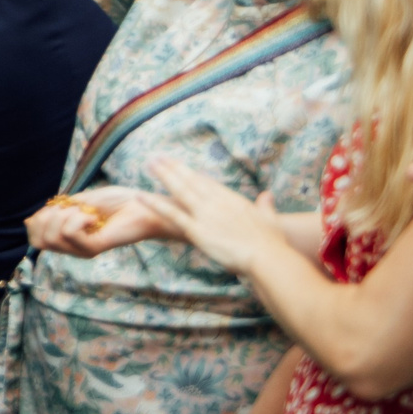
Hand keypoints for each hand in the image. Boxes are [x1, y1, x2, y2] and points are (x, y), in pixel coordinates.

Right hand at [27, 187, 177, 257]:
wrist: (143, 206)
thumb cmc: (117, 202)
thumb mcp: (79, 201)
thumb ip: (58, 210)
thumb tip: (31, 220)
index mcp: (68, 238)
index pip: (35, 239)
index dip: (37, 221)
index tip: (55, 207)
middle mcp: (73, 248)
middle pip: (39, 241)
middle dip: (46, 218)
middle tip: (70, 209)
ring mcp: (83, 250)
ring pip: (52, 237)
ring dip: (63, 216)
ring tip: (84, 211)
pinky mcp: (95, 248)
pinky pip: (70, 232)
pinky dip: (77, 217)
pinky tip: (93, 216)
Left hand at [147, 158, 289, 277]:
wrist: (268, 257)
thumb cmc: (273, 243)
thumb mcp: (270, 220)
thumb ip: (266, 206)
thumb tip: (267, 195)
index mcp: (232, 199)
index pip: (206, 182)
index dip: (190, 173)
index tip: (179, 164)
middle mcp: (216, 202)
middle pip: (189, 180)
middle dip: (172, 167)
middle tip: (156, 156)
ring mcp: (204, 214)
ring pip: (179, 190)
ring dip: (162, 176)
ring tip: (148, 163)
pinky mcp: (196, 230)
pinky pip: (171, 213)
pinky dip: (154, 203)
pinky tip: (139, 195)